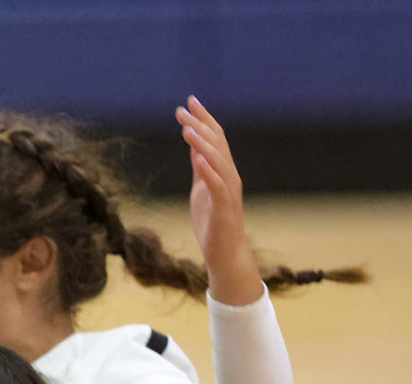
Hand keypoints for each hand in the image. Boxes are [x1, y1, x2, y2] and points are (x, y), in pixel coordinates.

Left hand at [178, 96, 260, 305]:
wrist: (224, 254)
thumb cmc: (213, 223)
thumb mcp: (201, 190)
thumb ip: (200, 169)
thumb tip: (194, 147)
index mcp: (222, 171)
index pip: (215, 138)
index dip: (203, 119)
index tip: (189, 101)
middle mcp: (229, 176)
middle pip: (217, 144)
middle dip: (200, 124)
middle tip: (182, 109)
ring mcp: (228, 191)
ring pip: (219, 161)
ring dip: (203, 143)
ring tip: (187, 129)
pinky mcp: (224, 208)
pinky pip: (217, 186)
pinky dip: (209, 171)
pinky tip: (199, 158)